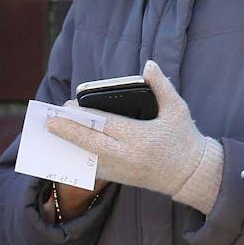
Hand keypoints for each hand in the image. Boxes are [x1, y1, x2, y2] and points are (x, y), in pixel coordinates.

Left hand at [45, 61, 222, 212]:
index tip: (67, 106)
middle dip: (68, 132)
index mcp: (141, 137)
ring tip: (54, 133)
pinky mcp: (123, 180)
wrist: (194, 176)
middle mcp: (130, 156)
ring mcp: (125, 170)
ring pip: (90, 159)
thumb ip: (161, 85)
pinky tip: (70, 150)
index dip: (84, 116)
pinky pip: (97, 170)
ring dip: (71, 146)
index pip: (106, 125)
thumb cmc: (186, 138)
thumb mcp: (177, 109)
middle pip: (91, 143)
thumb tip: (149, 64)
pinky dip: (82, 159)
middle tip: (50, 121)